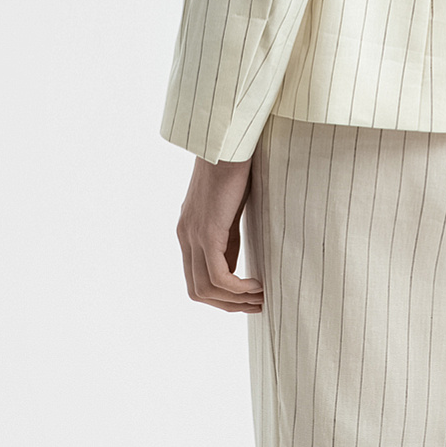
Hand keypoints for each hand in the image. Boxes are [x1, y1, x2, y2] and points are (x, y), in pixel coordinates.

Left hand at [176, 154, 263, 313]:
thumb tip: (235, 267)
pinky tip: (257, 285)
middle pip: (197, 291)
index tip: (246, 298)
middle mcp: (185, 236)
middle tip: (256, 305)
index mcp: (188, 231)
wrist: (228, 141)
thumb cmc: (234, 167)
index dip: (221, 296)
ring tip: (260, 297)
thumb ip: (227, 237)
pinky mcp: (207, 231)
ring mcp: (193, 235)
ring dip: (235, 301)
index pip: (196, 280)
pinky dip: (237, 288)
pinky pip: (218, 277)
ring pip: (206, 289)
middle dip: (227, 305)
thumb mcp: (229, 209)